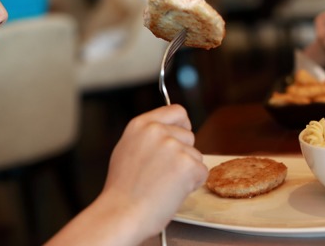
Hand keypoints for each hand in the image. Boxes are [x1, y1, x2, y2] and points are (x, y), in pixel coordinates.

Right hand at [100, 104, 207, 236]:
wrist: (122, 212)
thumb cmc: (122, 190)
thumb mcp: (127, 149)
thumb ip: (147, 137)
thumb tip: (167, 133)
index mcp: (141, 124)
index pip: (176, 111)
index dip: (182, 125)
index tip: (181, 135)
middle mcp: (157, 131)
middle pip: (189, 135)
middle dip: (183, 153)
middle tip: (164, 172)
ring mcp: (173, 146)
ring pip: (196, 156)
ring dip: (186, 171)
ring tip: (164, 184)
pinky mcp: (187, 165)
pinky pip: (202, 172)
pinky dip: (192, 184)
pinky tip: (172, 191)